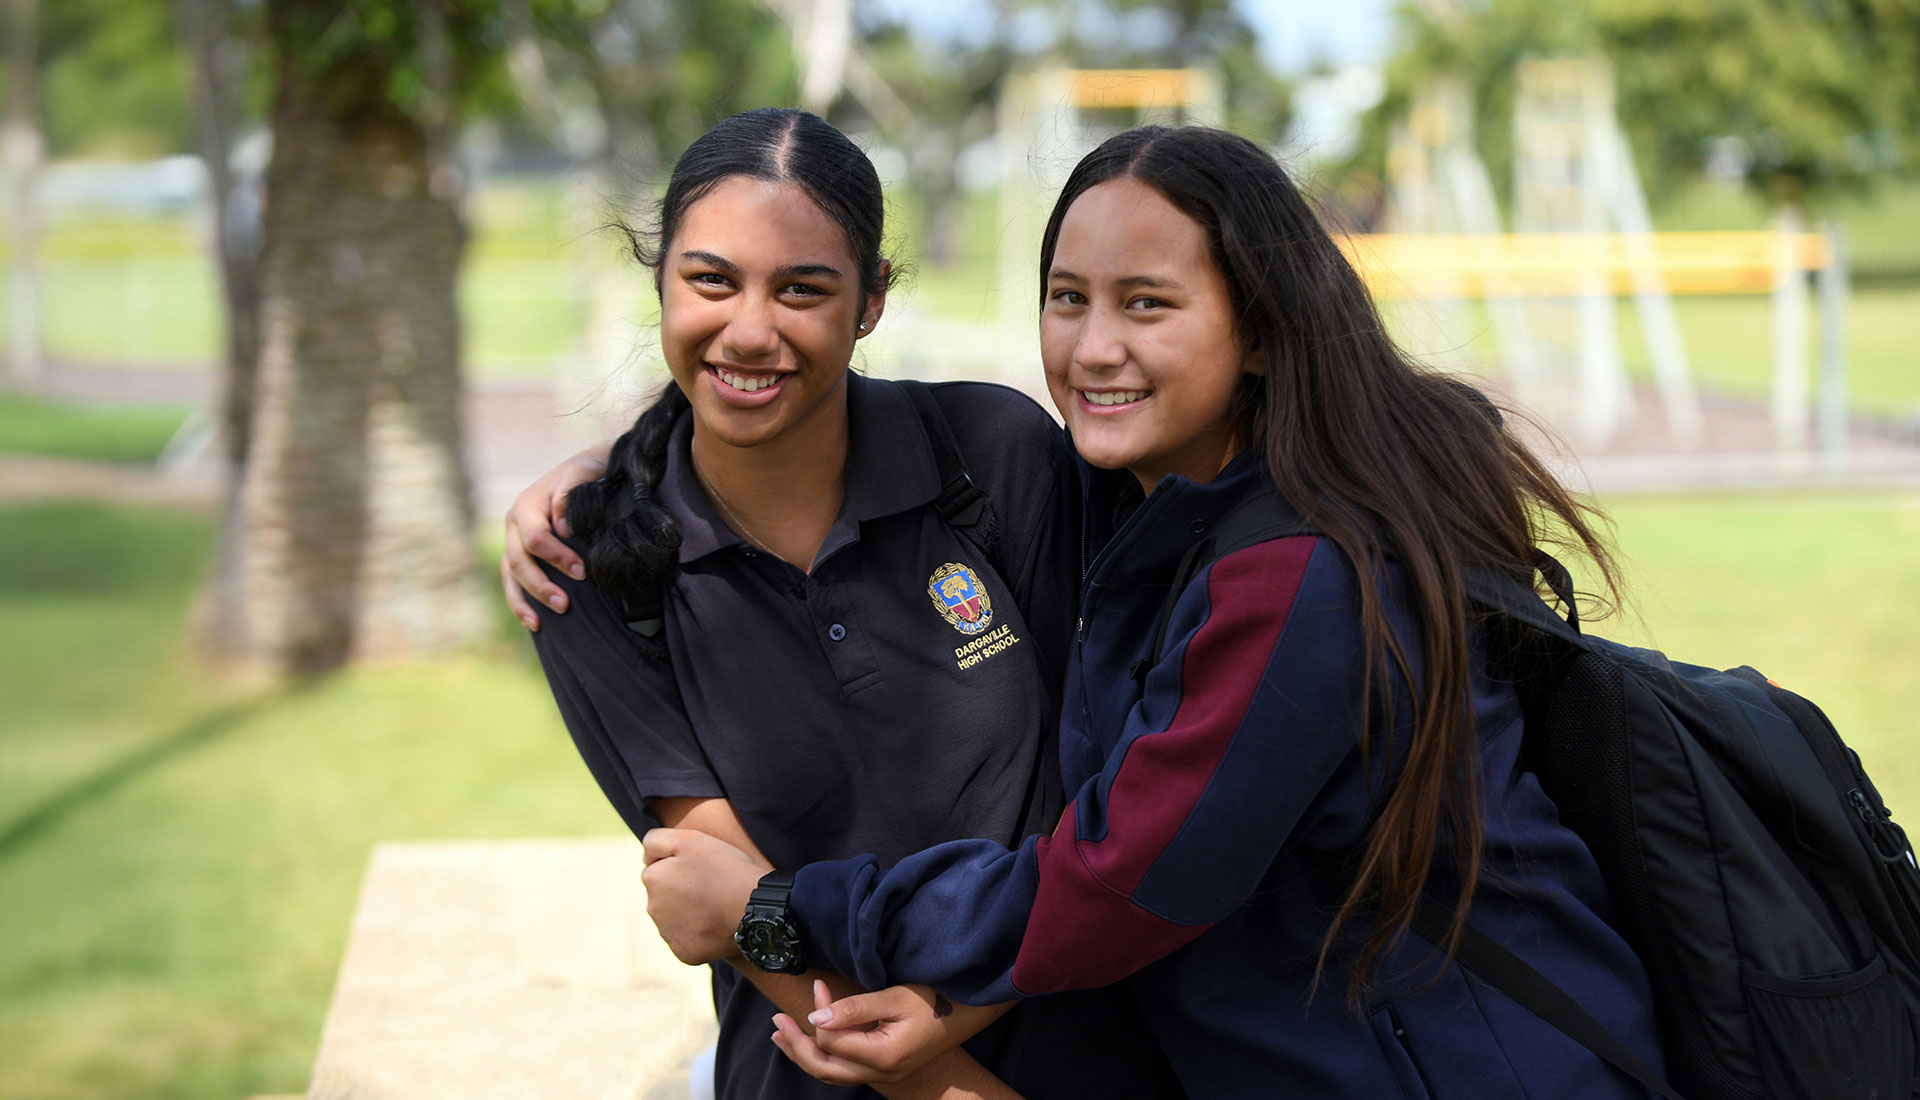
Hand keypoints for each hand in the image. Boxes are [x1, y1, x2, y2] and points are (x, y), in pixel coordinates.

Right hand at [500, 444, 609, 630]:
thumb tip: (561, 527)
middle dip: (541, 584)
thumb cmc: (591, 471)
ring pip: (511, 574)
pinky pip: (512, 581)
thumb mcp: (585, 469)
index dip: (556, 557)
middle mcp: (515, 522)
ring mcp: (514, 539)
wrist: (591, 470)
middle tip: (566, 605)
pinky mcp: (520, 554)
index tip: (582, 572)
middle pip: (518, 560)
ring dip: (527, 599)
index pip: (535, 537)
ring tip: (542, 622)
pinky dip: (520, 602)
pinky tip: (533, 622)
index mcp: (528, 503)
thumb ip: (571, 491)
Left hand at [640, 827, 770, 964]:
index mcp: (652, 879)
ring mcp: (668, 934)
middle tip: (711, 886)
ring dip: (688, 912)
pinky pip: (687, 940)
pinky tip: (716, 923)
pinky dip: (698, 933)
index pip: (659, 869)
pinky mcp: (683, 952)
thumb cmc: (725, 868)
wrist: (753, 906)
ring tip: (715, 904)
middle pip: (664, 896)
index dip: (681, 866)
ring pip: (675, 918)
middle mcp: (653, 908)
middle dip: (681, 890)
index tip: (702, 868)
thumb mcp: (691, 839)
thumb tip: (644, 859)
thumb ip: (656, 840)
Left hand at [772, 980, 966, 1084]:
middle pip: (824, 1068)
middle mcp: (881, 1074)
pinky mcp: (886, 1069)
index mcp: (882, 1056)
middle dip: (795, 1045)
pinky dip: (823, 1058)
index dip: (818, 1012)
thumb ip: (854, 1009)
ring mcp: (884, 1076)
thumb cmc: (936, 1000)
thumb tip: (814, 1018)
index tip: (818, 984)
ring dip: (804, 1054)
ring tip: (781, 1036)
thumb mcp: (895, 997)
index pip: (832, 1041)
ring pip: (832, 1074)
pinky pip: (845, 1071)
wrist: (969, 1012)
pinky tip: (813, 1044)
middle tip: (776, 1020)